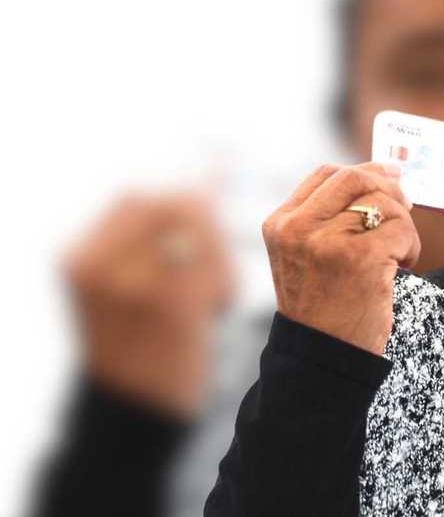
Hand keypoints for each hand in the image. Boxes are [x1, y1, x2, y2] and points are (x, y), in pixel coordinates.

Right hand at [63, 191, 234, 418]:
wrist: (134, 410)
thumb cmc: (140, 341)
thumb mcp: (121, 285)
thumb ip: (148, 238)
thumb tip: (207, 173)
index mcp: (79, 257)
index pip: (136, 197)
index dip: (180, 198)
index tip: (207, 215)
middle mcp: (97, 265)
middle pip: (171, 206)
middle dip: (205, 225)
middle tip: (214, 266)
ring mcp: (132, 283)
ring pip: (197, 232)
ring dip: (216, 257)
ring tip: (211, 293)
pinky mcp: (172, 305)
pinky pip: (214, 267)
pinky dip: (225, 283)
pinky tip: (216, 308)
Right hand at [262, 162, 418, 354]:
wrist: (322, 356)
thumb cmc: (323, 307)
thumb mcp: (306, 256)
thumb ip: (328, 218)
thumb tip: (380, 177)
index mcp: (281, 224)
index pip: (327, 174)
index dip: (364, 171)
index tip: (390, 176)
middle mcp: (298, 228)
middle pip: (355, 178)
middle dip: (389, 187)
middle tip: (406, 206)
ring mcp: (328, 242)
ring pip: (384, 204)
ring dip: (403, 226)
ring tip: (399, 254)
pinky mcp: (360, 258)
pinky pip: (401, 230)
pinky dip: (411, 246)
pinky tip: (403, 267)